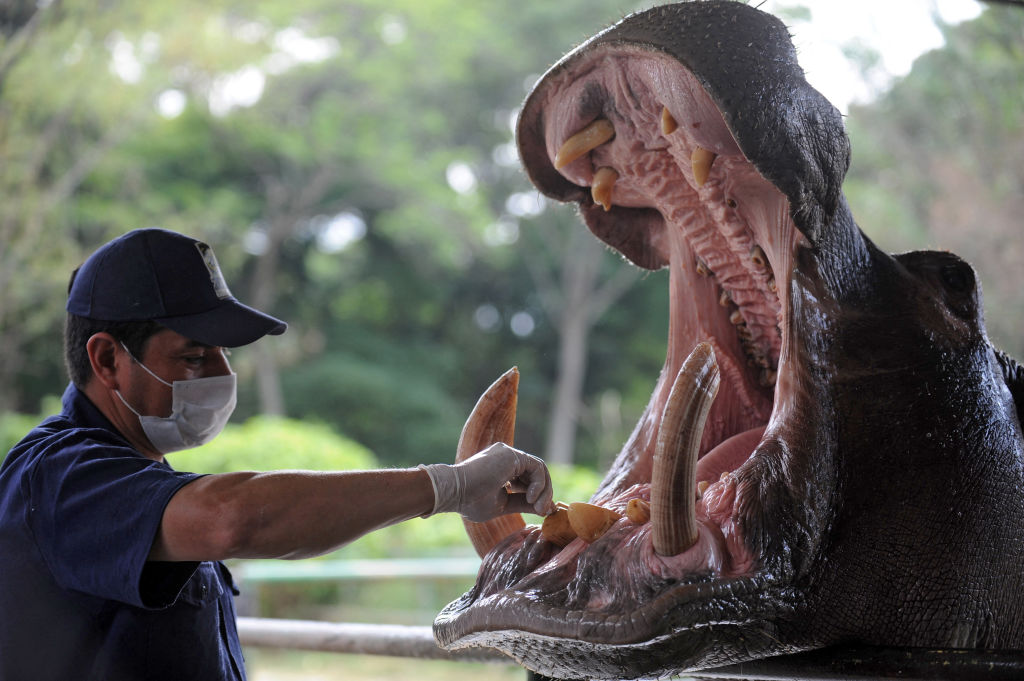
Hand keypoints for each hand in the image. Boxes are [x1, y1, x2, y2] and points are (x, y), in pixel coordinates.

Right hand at [419, 443, 555, 521]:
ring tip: (537, 508)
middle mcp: (507, 458)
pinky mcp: (511, 454)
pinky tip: (530, 498)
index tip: (542, 512)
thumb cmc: (471, 501)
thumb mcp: (503, 505)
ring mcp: (509, 454)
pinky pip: (537, 467)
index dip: (539, 495)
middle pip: (537, 473)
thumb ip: (523, 504)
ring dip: (543, 491)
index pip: (529, 479)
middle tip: (543, 512)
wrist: (454, 492)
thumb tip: (545, 509)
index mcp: (503, 469)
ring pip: (539, 470)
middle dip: (544, 494)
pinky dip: (539, 483)